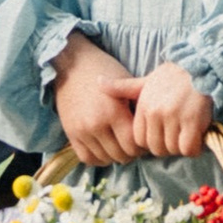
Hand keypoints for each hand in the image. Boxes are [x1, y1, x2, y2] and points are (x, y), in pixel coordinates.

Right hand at [52, 35, 143, 165]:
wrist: (73, 64)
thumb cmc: (105, 70)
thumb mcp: (125, 84)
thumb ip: (137, 108)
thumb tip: (152, 129)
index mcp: (113, 112)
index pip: (133, 144)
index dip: (142, 145)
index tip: (143, 138)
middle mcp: (96, 124)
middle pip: (121, 155)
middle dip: (131, 152)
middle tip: (134, 144)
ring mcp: (81, 131)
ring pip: (105, 159)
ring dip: (116, 155)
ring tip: (121, 145)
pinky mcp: (71, 134)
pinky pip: (87, 158)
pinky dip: (99, 158)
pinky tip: (106, 149)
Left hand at [129, 62, 214, 160]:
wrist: (202, 67)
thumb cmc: (174, 76)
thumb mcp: (146, 81)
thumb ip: (122, 87)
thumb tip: (98, 82)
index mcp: (144, 106)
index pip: (139, 140)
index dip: (151, 141)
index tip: (162, 135)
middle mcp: (156, 112)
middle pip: (156, 148)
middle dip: (166, 147)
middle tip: (177, 136)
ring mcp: (174, 117)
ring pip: (172, 149)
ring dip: (181, 147)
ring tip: (188, 134)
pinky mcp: (193, 121)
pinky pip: (188, 148)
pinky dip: (194, 148)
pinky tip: (197, 138)